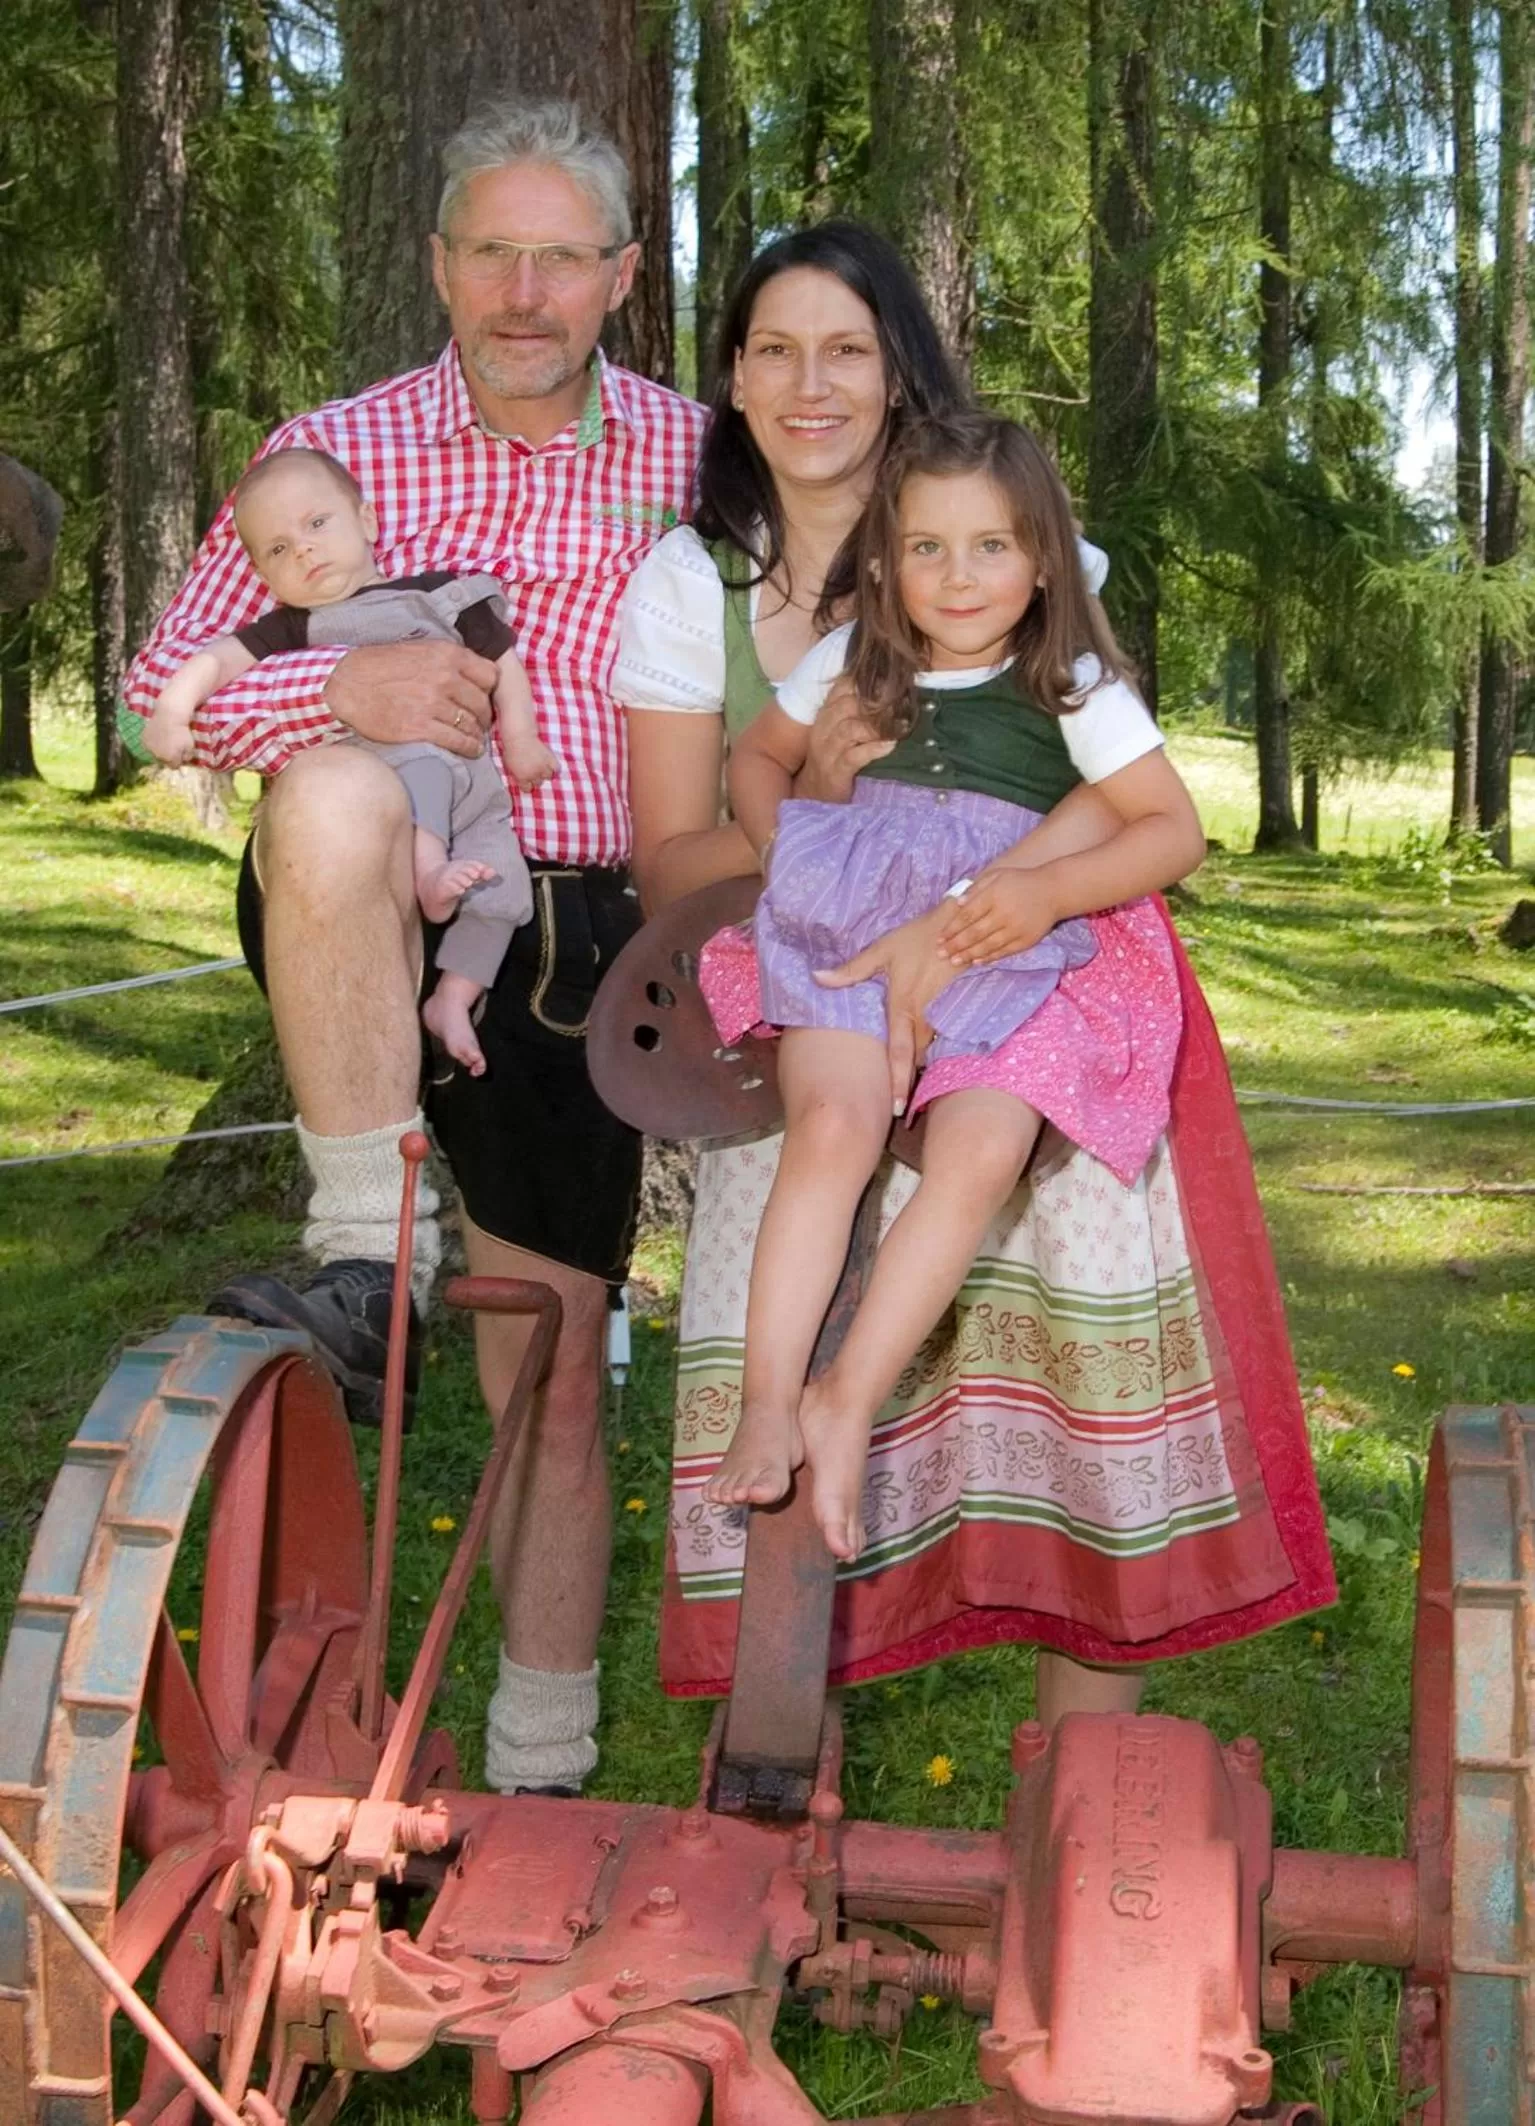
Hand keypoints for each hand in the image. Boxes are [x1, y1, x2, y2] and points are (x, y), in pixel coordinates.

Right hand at [145, 717, 196, 766]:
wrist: (169, 717)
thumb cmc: (182, 731)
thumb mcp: (190, 746)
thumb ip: (187, 756)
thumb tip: (184, 761)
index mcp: (170, 759)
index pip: (174, 766)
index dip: (177, 761)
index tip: (179, 756)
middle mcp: (159, 756)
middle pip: (163, 760)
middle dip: (168, 756)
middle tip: (172, 747)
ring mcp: (150, 748)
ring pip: (155, 753)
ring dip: (159, 750)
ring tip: (164, 741)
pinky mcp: (144, 740)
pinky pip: (149, 745)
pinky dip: (153, 743)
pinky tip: (157, 737)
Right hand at [323, 641, 496, 756]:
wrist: (346, 686)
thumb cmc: (379, 667)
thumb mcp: (418, 650)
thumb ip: (446, 659)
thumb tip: (472, 674)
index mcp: (446, 654)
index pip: (489, 675)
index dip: (488, 689)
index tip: (482, 697)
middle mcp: (444, 678)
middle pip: (482, 703)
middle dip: (483, 716)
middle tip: (478, 722)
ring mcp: (432, 704)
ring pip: (472, 725)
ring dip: (476, 735)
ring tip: (474, 739)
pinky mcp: (420, 728)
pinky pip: (457, 742)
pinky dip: (468, 748)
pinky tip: (469, 750)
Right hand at [793, 678, 894, 802]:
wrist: (813, 794)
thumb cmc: (832, 757)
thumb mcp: (838, 729)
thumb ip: (856, 710)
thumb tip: (888, 689)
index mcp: (825, 715)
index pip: (841, 687)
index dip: (865, 681)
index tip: (890, 680)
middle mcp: (823, 730)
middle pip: (847, 705)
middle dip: (876, 702)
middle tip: (900, 702)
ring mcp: (827, 752)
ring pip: (850, 729)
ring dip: (876, 726)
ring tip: (899, 725)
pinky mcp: (835, 773)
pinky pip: (854, 756)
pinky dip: (874, 749)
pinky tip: (890, 745)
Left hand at [815, 906, 955, 1113]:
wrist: (961, 927)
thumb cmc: (918, 938)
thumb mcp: (882, 950)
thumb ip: (851, 971)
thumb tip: (817, 978)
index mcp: (904, 1009)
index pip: (900, 1054)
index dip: (898, 1083)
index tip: (896, 1110)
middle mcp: (924, 1019)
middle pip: (915, 1060)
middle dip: (907, 1083)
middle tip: (899, 1109)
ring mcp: (941, 1017)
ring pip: (927, 1050)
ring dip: (918, 1065)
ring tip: (907, 1087)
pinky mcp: (953, 1011)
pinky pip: (938, 1036)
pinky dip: (929, 1047)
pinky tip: (924, 1054)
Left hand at [938, 865, 1059, 966]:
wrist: (1054, 891)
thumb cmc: (1021, 882)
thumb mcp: (997, 876)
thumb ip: (976, 888)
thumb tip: (957, 903)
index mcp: (994, 896)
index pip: (967, 915)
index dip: (952, 928)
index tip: (940, 937)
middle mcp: (1003, 913)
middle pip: (974, 933)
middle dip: (956, 944)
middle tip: (941, 953)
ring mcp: (1015, 928)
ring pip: (987, 945)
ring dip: (969, 954)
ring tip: (954, 961)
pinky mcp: (1026, 940)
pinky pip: (1004, 951)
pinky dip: (989, 957)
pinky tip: (976, 961)